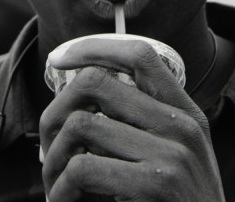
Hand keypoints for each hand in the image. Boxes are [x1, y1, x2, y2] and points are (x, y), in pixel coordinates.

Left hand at [39, 37, 224, 200]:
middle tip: (48, 142)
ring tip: (56, 182)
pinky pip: (83, 166)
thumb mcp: (177, 159)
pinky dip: (61, 188)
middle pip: (98, 82)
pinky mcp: (155, 184)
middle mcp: (182, 126)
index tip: (60, 58)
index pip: (141, 55)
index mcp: (187, 114)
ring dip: (54, 157)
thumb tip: (84, 100)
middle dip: (58, 109)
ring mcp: (172, 153)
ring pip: (82, 124)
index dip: (94, 46)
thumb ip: (145, 127)